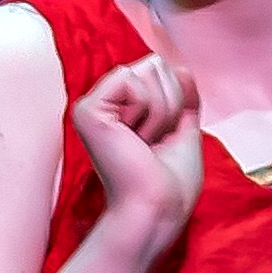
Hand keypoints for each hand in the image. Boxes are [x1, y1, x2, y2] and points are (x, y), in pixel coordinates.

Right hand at [74, 53, 205, 258]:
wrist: (156, 208)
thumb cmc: (169, 185)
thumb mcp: (184, 131)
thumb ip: (183, 98)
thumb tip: (181, 68)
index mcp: (121, 111)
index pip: (160, 70)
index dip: (176, 99)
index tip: (163, 139)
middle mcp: (103, 105)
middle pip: (155, 64)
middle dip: (170, 102)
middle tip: (153, 142)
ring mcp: (92, 106)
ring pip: (148, 69)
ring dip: (162, 110)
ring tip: (144, 143)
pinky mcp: (88, 110)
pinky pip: (132, 79)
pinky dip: (148, 110)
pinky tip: (133, 139)